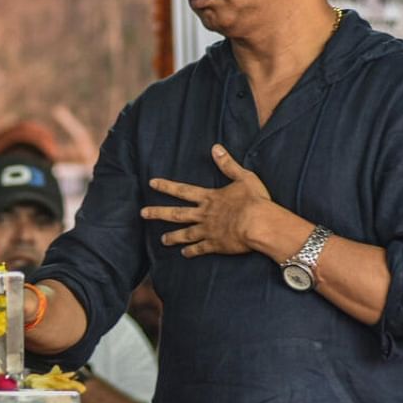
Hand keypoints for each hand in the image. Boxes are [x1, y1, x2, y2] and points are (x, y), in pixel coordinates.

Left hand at [140, 144, 271, 255]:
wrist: (259, 224)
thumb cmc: (254, 201)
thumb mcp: (243, 177)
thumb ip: (228, 164)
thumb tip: (216, 148)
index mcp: (210, 198)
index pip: (183, 190)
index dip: (166, 186)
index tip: (151, 184)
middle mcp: (204, 214)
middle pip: (176, 213)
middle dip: (158, 213)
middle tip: (143, 213)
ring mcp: (208, 231)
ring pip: (185, 234)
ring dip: (172, 237)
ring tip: (162, 240)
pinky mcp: (216, 245)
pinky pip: (200, 249)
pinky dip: (192, 251)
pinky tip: (184, 254)